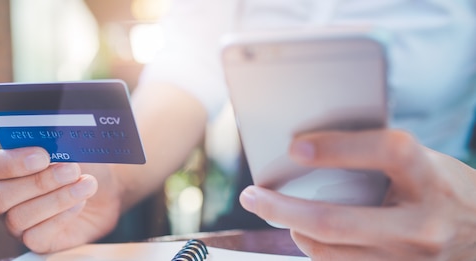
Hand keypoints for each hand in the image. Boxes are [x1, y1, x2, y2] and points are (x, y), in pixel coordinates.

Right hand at [0, 147, 122, 252]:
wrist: (105, 190)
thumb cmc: (82, 163)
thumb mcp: (73, 147)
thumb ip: (58, 142)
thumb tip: (56, 141)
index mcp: (3, 168)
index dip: (11, 163)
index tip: (43, 156)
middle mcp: (3, 197)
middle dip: (38, 182)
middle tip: (72, 171)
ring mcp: (16, 222)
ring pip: (18, 218)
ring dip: (57, 199)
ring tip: (86, 185)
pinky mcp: (35, 241)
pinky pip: (35, 237)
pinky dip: (61, 218)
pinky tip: (80, 203)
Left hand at [239, 129, 475, 259]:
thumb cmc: (447, 190)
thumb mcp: (427, 161)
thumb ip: (380, 156)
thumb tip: (312, 147)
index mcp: (432, 177)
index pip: (388, 152)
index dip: (339, 148)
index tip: (294, 147)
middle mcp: (422, 224)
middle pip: (337, 220)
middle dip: (281, 209)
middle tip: (250, 196)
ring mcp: (410, 259)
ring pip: (329, 250)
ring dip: (291, 229)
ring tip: (272, 209)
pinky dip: (314, 247)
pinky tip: (302, 230)